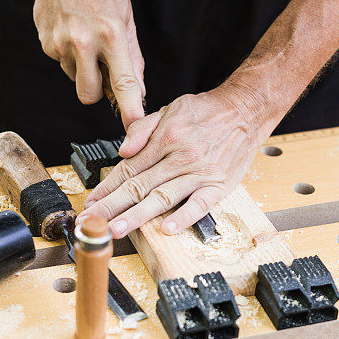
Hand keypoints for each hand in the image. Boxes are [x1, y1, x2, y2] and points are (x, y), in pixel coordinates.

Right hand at [31, 0, 144, 127]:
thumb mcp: (126, 17)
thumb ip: (133, 57)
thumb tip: (139, 90)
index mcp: (111, 35)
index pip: (124, 84)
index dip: (130, 111)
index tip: (134, 129)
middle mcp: (84, 42)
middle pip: (89, 95)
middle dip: (97, 93)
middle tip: (103, 72)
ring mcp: (61, 44)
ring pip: (75, 80)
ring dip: (83, 70)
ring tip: (87, 41)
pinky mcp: (46, 44)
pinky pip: (62, 64)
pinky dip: (70, 56)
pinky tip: (73, 34)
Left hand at [77, 84, 271, 237]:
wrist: (246, 110)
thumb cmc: (208, 112)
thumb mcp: (170, 109)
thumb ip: (143, 129)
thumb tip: (123, 150)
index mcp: (165, 138)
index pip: (129, 168)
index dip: (107, 187)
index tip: (91, 203)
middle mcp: (180, 156)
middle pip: (140, 186)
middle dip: (113, 207)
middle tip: (93, 222)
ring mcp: (200, 172)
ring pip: (164, 197)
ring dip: (138, 216)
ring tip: (118, 229)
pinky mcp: (219, 184)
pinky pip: (200, 204)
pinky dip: (184, 217)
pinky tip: (168, 229)